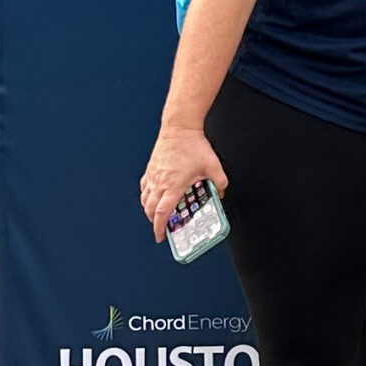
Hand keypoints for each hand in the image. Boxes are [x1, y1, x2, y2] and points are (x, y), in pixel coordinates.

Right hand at [139, 127, 225, 242]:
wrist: (179, 128)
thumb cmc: (194, 146)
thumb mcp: (214, 166)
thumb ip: (220, 183)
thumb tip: (221, 193)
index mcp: (173, 185)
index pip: (162, 213)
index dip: (160, 227)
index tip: (161, 236)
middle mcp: (160, 182)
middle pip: (150, 209)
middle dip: (154, 222)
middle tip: (162, 228)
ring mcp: (153, 175)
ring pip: (145, 199)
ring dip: (149, 210)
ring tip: (158, 215)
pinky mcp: (151, 169)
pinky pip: (145, 188)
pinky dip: (147, 196)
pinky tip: (154, 197)